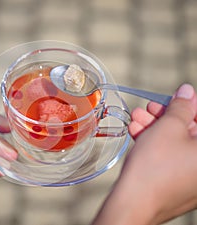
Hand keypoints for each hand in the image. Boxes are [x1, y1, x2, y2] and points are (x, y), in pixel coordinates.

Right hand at [93, 84, 196, 224]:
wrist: (134, 202)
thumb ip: (181, 107)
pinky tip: (138, 133)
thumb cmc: (154, 168)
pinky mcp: (177, 182)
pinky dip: (155, 144)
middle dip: (167, 116)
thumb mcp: (168, 127)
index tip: (176, 97)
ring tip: (137, 118)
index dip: (190, 105)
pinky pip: (169, 157)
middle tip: (152, 107)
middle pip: (190, 132)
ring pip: (176, 144)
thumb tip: (187, 93)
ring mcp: (192, 177)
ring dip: (156, 128)